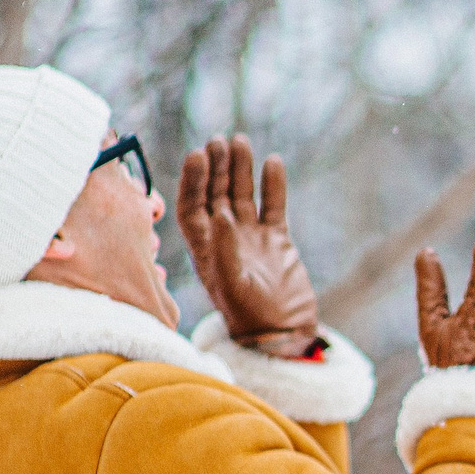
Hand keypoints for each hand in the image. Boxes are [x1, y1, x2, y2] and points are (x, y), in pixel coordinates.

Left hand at [178, 135, 321, 356]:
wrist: (283, 333)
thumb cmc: (251, 315)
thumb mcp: (232, 285)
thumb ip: (224, 249)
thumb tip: (219, 212)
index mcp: (204, 249)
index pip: (191, 205)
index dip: (192, 180)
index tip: (198, 155)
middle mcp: (224, 238)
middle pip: (215, 193)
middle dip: (216, 167)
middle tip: (219, 140)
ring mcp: (250, 237)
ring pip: (242, 194)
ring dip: (240, 168)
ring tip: (240, 141)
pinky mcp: (276, 240)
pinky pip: (273, 205)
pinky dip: (273, 185)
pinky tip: (273, 162)